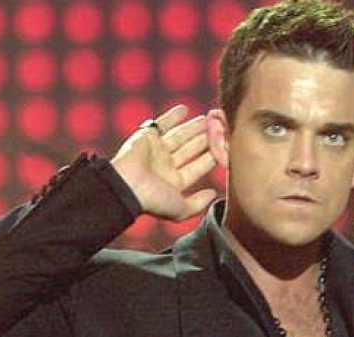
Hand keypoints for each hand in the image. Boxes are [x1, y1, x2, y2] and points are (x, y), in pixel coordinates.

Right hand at [110, 105, 217, 220]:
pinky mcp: (146, 137)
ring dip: (193, 128)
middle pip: (190, 150)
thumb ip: (198, 204)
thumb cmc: (153, 200)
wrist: (126, 186)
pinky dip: (172, 116)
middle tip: (221, 129)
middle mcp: (165, 166)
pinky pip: (161, 124)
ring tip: (208, 119)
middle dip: (205, 140)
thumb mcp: (180, 210)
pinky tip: (186, 109)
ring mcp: (156, 151)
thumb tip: (213, 194)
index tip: (227, 148)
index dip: (212, 158)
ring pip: (179, 136)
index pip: (197, 168)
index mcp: (174, 183)